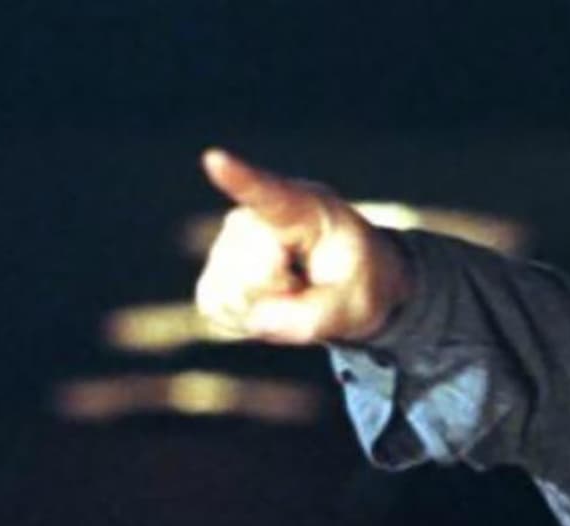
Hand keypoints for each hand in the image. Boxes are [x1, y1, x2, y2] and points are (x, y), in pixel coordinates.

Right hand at [194, 148, 409, 343]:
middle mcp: (253, 216)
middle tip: (309, 287)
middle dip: (281, 298)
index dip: (238, 177)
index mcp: (303, 208)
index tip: (214, 158)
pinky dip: (245, 319)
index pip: (266, 192)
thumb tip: (258, 322)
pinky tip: (270, 302)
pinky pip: (218, 310)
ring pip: (232, 298)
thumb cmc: (357, 282)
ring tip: (292, 291)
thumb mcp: (357, 307)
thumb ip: (315, 318)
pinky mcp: (212, 272)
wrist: (346, 285)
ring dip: (265, 310)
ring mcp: (227, 242)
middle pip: (253, 277)